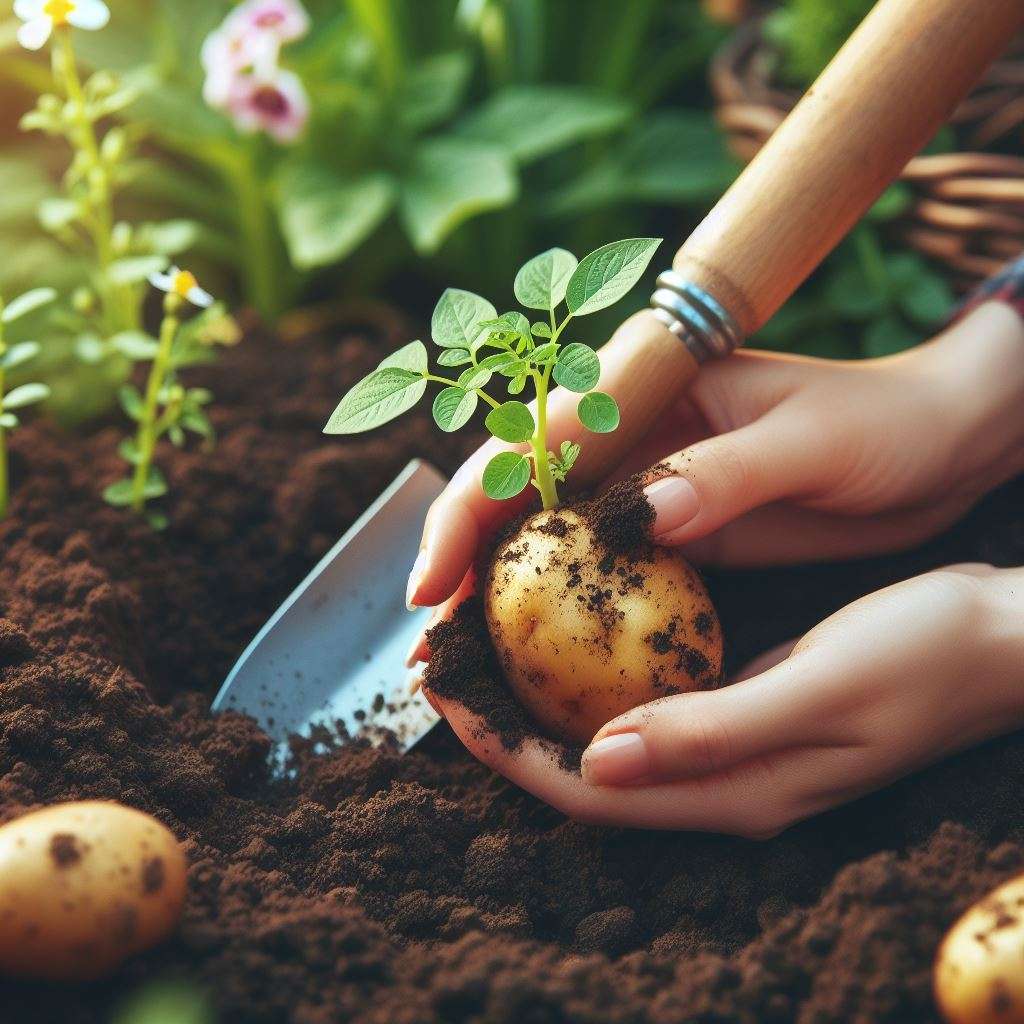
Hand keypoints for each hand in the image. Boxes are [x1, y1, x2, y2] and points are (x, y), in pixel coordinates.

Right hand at [407, 300, 1023, 661]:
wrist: (935, 448)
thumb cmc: (881, 423)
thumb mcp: (809, 442)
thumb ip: (725, 473)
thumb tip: (640, 516)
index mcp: (646, 384)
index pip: (530, 438)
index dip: (470, 506)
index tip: (434, 582)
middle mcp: (629, 432)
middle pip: (516, 491)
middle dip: (461, 557)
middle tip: (428, 639)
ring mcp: (646, 484)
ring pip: (546, 536)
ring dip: (499, 594)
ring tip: (462, 659)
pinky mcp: (671, 530)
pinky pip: (597, 571)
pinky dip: (559, 610)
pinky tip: (535, 657)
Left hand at [428, 564, 1023, 835]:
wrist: (1002, 640)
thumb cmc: (928, 655)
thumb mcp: (824, 688)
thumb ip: (714, 732)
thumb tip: (599, 760)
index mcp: (737, 792)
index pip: (587, 788)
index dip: (506, 749)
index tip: (445, 694)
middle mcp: (725, 784)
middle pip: (582, 771)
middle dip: (505, 727)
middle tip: (445, 665)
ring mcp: (735, 751)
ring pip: (607, 740)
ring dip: (541, 702)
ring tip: (485, 650)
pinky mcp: (745, 712)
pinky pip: (645, 708)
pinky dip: (592, 679)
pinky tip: (570, 642)